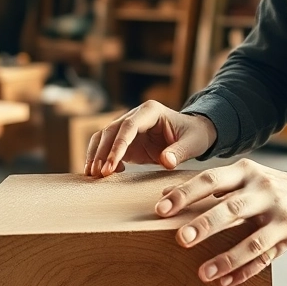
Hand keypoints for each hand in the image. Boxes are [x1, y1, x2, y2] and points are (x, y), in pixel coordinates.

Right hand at [84, 101, 216, 176]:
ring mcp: (128, 127)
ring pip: (103, 137)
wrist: (193, 134)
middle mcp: (135, 115)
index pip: (128, 126)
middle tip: (98, 173)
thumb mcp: (193, 143)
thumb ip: (179, 152)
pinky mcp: (126, 141)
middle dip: (102, 152)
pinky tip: (102, 174)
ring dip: (96, 155)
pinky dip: (101, 159)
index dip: (118, 145)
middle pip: (111, 131)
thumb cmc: (194, 135)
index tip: (111, 165)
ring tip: (92, 174)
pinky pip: (107, 148)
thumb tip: (166, 162)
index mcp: (150, 111)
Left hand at [156, 159, 286, 285]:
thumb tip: (166, 195)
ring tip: (203, 274)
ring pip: (251, 240)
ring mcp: (279, 214)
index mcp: (246, 172)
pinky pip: (265, 258)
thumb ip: (212, 186)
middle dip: (205, 225)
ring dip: (226, 259)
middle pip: (231, 208)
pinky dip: (244, 272)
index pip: (211, 180)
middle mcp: (263, 190)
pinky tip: (225, 283)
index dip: (185, 193)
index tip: (161, 209)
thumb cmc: (269, 188)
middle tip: (180, 240)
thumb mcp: (245, 177)